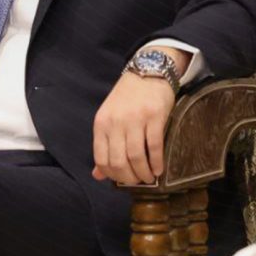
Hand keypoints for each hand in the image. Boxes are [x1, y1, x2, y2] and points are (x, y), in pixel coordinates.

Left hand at [92, 70, 178, 185]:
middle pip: (118, 161)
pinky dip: (156, 162)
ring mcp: (135, 119)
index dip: (111, 175)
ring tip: (148, 178)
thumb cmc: (127, 99)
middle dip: (128, 178)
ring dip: (143, 173)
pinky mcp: (154, 116)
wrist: (147, 73)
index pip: (101, 158)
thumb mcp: (109, 120)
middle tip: (137, 182)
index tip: (121, 181)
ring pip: (136, 156)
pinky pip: (154, 146)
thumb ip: (104, 146)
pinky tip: (158, 169)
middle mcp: (115, 122)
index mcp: (101, 124)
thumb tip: (98, 175)